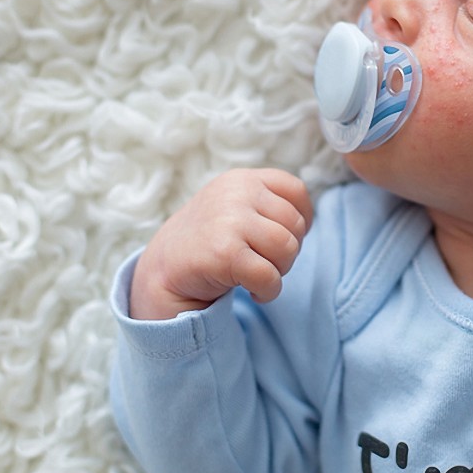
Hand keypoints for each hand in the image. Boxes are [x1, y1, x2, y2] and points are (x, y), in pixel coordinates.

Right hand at [129, 168, 313, 319]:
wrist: (164, 270)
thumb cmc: (210, 241)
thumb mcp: (235, 207)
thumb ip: (267, 204)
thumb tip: (308, 221)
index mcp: (243, 180)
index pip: (296, 190)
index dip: (303, 218)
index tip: (287, 238)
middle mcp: (237, 193)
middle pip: (295, 224)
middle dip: (289, 251)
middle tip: (265, 263)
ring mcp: (230, 221)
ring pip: (287, 249)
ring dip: (280, 271)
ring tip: (258, 276)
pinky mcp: (225, 253)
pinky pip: (269, 276)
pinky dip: (268, 291)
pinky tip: (253, 292)